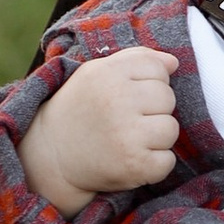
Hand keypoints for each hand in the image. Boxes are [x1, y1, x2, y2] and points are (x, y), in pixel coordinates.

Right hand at [20, 47, 180, 209]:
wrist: (50, 154)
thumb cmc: (81, 109)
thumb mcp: (98, 73)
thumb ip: (136, 59)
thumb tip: (173, 62)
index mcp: (107, 74)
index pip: (158, 69)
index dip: (148, 83)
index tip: (127, 96)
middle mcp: (116, 101)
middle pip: (168, 98)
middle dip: (153, 110)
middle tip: (125, 121)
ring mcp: (126, 135)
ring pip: (171, 129)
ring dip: (155, 138)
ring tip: (127, 140)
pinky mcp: (134, 165)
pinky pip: (167, 161)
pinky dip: (154, 165)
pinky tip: (130, 159)